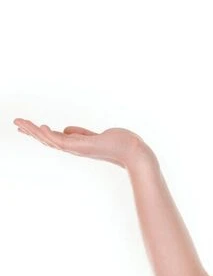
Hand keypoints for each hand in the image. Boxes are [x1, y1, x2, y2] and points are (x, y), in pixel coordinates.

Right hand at [13, 119, 152, 169]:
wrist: (133, 152)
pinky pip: (62, 142)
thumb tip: (65, 130)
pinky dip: (50, 134)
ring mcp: (79, 149)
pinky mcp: (84, 147)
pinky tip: (41, 127)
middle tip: (15, 123)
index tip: (26, 126)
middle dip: (31, 132)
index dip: (39, 133)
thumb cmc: (119, 144)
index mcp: (77, 145)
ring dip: (35, 131)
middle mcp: (75, 149)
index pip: (54, 139)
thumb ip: (80, 133)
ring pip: (51, 141)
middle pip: (48, 140)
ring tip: (20, 123)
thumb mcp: (95, 136)